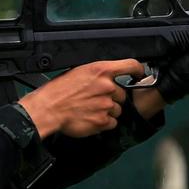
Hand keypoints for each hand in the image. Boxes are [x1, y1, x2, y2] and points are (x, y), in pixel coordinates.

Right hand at [18, 59, 144, 137]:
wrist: (48, 109)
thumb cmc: (58, 90)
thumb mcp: (78, 71)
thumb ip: (97, 74)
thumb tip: (107, 77)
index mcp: (101, 70)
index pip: (131, 66)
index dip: (139, 70)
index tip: (140, 75)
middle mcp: (107, 87)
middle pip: (122, 94)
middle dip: (112, 98)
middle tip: (95, 99)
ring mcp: (106, 105)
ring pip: (117, 110)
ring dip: (107, 111)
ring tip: (90, 109)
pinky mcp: (103, 121)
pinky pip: (112, 123)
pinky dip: (104, 123)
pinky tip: (91, 118)